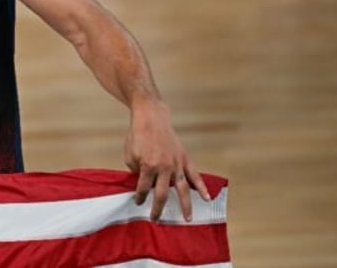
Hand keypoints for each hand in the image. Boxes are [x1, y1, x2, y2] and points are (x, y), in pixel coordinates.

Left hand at [124, 99, 209, 221]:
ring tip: (187, 218)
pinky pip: (195, 175)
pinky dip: (201, 187)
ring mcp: (176, 164)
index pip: (143, 188)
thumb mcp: (130, 154)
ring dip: (185, 205)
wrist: (151, 118)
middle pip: (162, 194)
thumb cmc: (137, 136)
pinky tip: (207, 198)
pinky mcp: (184, 158)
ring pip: (182, 189)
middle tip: (156, 219)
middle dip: (158, 208)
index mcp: (148, 166)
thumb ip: (136, 170)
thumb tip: (143, 182)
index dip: (140, 197)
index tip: (138, 202)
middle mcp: (164, 168)